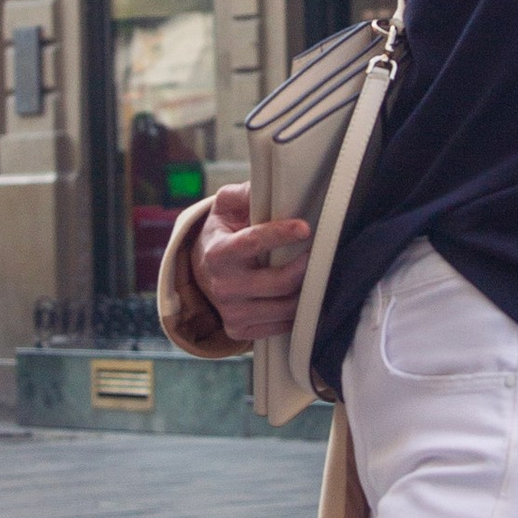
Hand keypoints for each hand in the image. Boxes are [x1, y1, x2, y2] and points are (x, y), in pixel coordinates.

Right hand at [190, 183, 312, 342]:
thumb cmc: (222, 233)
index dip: (280, 235)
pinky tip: (302, 294)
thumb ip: (244, 193)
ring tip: (314, 273)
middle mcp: (223, 287)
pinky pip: (281, 326)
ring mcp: (231, 313)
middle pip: (280, 282)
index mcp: (218, 253)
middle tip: (317, 253)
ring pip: (286, 308)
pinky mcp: (240, 330)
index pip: (253, 243)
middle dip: (305, 267)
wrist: (200, 271)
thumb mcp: (225, 207)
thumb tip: (270, 186)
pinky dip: (297, 311)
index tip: (305, 228)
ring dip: (306, 290)